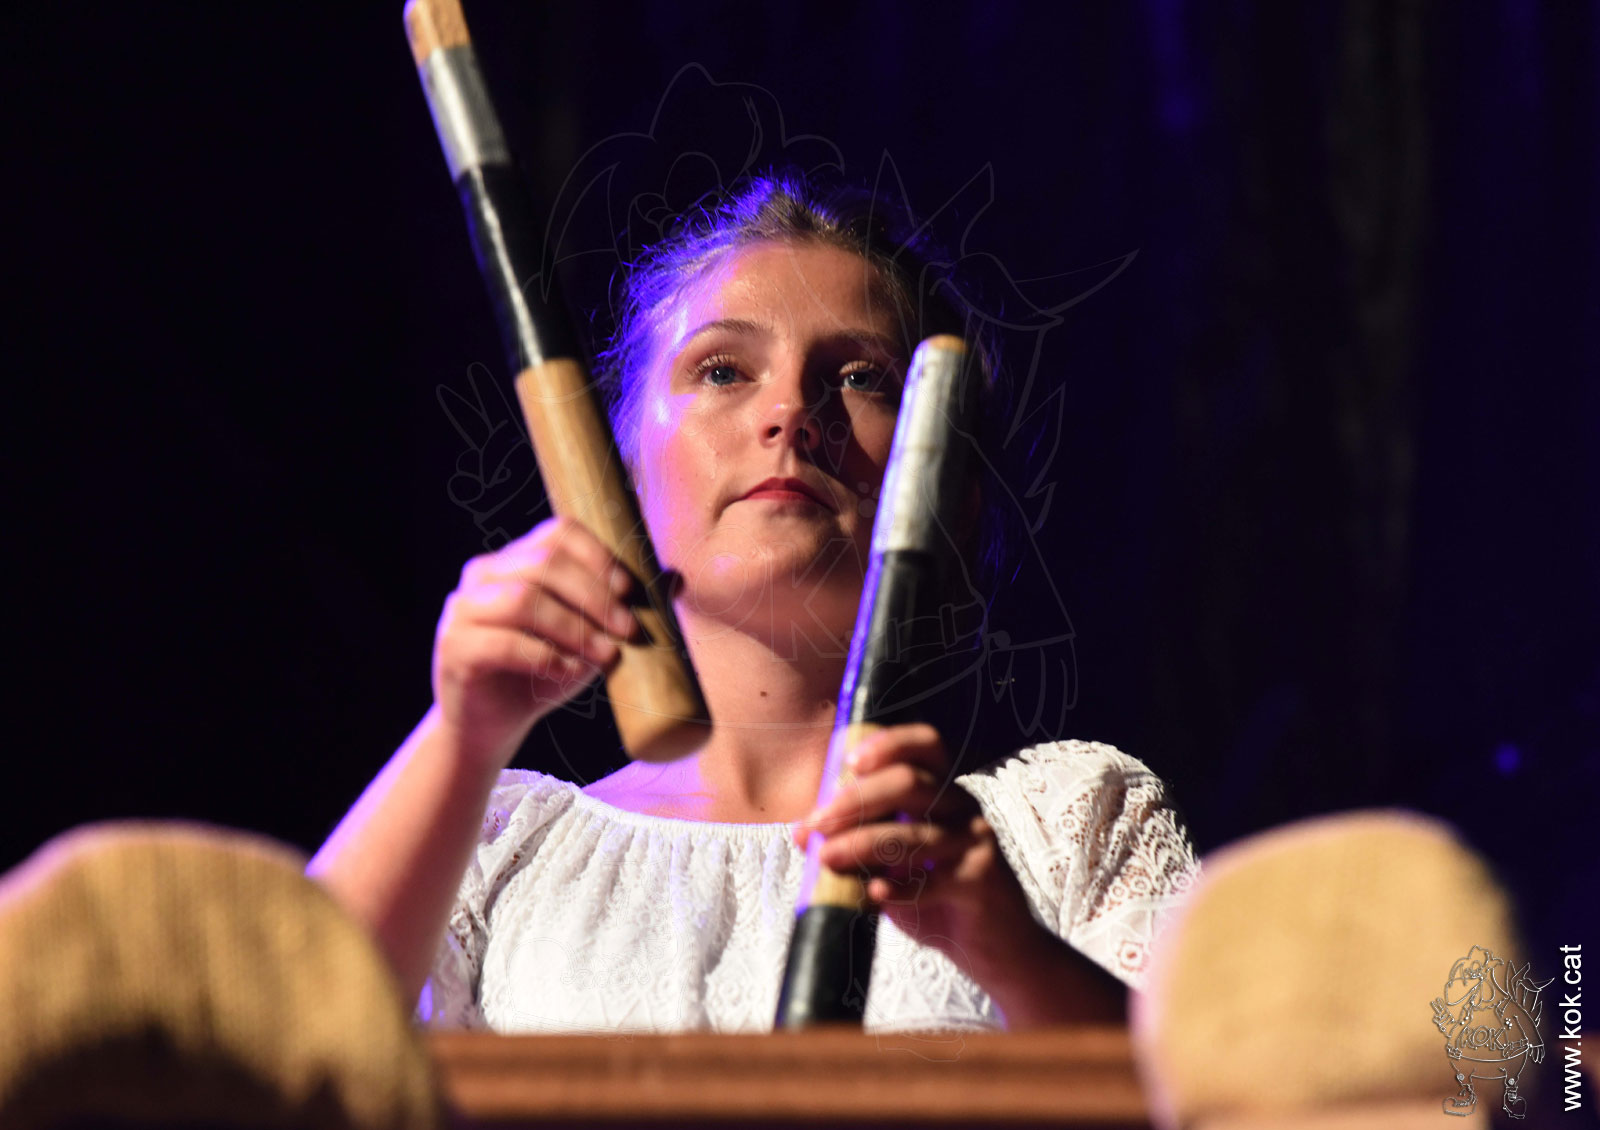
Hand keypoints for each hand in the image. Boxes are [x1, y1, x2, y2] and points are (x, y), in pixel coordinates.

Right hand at [432, 516, 642, 767]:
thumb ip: (621, 608)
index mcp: (515, 560)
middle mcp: (483, 574)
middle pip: (544, 564)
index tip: (630, 591)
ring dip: (574, 627)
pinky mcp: (455, 648)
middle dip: (595, 596)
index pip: (558, 533)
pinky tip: (567, 672)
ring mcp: (462, 610)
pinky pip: (502, 643)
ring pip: (524, 600)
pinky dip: (544, 656)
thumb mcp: (588, 638)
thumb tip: (676, 578)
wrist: (491, 726)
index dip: (598, 556)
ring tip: (606, 655)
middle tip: (629, 630)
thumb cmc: (542, 673)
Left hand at [790, 724, 1036, 970]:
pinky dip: (897, 887)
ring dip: (862, 844)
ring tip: (826, 859)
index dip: (888, 742)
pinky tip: (872, 893)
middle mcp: (962, 807)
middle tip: (816, 824)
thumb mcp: (895, 863)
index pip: (925, 744)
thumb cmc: (939, 896)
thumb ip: (858, 841)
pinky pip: (932, 881)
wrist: (999, 947)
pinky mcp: (980, 881)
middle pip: (910, 783)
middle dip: (856, 800)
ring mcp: (974, 842)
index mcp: (943, 790)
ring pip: (914, 834)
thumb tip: (804, 833)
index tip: (848, 763)